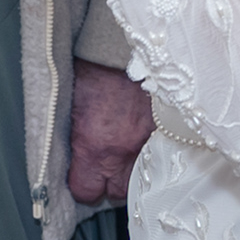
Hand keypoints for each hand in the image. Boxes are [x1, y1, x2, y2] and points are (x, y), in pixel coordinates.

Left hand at [69, 60, 153, 205]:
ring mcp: (148, 141)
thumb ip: (76, 141)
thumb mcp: (72, 109)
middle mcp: (123, 151)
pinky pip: (160, 155)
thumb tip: (74, 160)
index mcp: (93, 147)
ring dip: (132, 170)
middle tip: (105, 167)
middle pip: (118, 192)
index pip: (86, 191)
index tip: (82, 178)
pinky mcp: (166, 129)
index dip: (83, 186)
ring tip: (125, 156)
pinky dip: (152, 152)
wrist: (124, 47)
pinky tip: (144, 141)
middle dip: (111, 182)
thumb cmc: (93, 72)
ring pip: (141, 177)